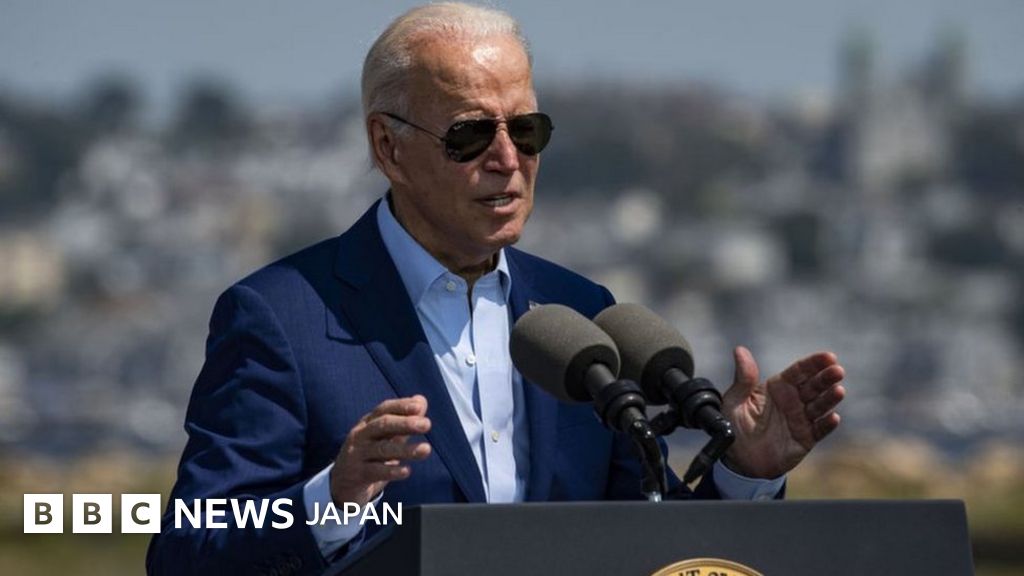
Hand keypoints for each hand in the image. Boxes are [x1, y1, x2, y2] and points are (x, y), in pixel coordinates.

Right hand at [330, 395, 431, 506]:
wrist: (342, 484)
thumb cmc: (369, 456)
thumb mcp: (385, 438)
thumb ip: (403, 422)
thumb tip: (421, 400)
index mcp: (368, 423)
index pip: (384, 409)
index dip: (401, 406)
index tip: (419, 406)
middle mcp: (360, 435)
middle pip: (382, 425)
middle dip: (405, 423)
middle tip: (426, 424)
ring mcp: (356, 454)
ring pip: (382, 449)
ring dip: (405, 450)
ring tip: (426, 449)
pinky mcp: (356, 474)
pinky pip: (375, 471)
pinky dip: (391, 471)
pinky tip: (407, 471)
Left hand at [721, 347, 845, 478]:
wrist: (739, 460)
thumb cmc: (735, 427)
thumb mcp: (734, 401)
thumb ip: (743, 379)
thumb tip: (740, 350)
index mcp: (778, 387)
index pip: (799, 371)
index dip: (814, 363)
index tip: (829, 357)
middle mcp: (793, 401)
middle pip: (814, 386)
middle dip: (826, 378)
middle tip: (837, 371)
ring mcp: (801, 419)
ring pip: (819, 406)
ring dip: (830, 398)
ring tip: (838, 391)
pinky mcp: (805, 439)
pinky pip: (819, 430)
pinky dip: (827, 424)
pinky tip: (833, 417)